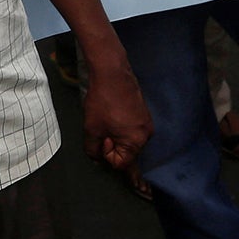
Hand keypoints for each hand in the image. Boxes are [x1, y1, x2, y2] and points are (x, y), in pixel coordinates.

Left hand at [78, 39, 151, 169]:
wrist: (112, 74)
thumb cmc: (103, 101)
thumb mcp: (91, 130)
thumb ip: (93, 150)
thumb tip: (97, 159)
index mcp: (136, 142)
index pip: (121, 164)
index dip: (107, 154)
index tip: (102, 138)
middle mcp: (146, 135)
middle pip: (127, 153)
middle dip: (112, 145)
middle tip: (103, 128)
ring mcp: (146, 124)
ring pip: (127, 141)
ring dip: (115, 135)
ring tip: (106, 119)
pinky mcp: (143, 114)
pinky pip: (131, 130)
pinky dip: (120, 127)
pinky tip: (112, 115)